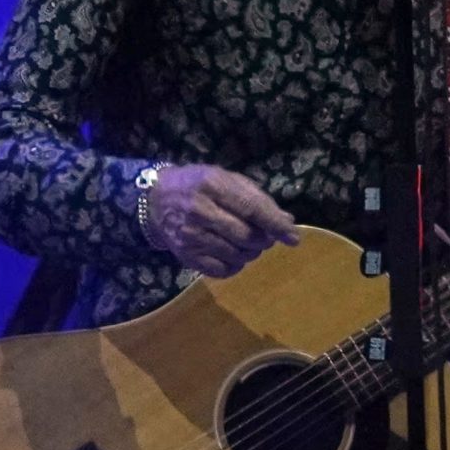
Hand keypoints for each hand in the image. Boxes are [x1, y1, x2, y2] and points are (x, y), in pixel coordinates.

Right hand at [145, 164, 298, 278]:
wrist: (156, 199)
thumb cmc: (199, 185)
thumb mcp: (226, 179)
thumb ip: (257, 198)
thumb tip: (287, 220)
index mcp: (213, 185)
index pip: (251, 209)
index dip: (275, 225)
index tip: (293, 238)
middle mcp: (200, 212)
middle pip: (246, 237)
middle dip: (263, 241)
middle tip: (265, 237)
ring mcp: (190, 236)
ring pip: (236, 256)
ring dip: (250, 253)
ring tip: (246, 243)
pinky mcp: (185, 255)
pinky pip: (221, 270)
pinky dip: (234, 266)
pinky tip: (232, 254)